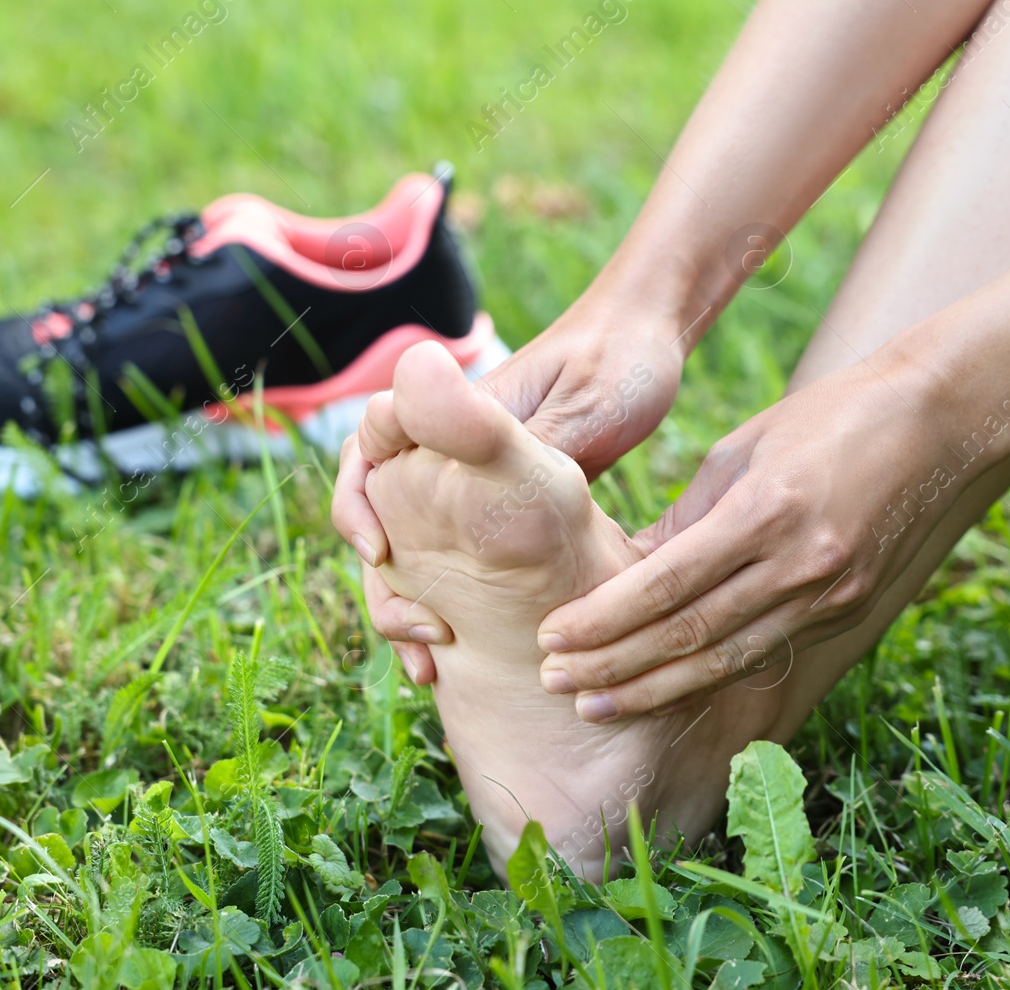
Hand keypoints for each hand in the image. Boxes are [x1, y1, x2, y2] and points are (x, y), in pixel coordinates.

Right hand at [330, 291, 685, 683]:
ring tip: (432, 669)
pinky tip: (473, 651)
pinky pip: (463, 562)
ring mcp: (476, 485)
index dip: (358, 507)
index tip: (382, 551)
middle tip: (422, 641)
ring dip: (413, 607)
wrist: (651, 340)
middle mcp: (454, 454)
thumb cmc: (618, 360)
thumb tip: (484, 503)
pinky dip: (457, 606)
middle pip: (381, 519)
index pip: (367, 457)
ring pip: (418, 551)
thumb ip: (535, 449)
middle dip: (384, 588)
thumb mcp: (583, 407)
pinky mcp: (508, 510)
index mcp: (458, 419)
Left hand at [535, 351, 985, 720]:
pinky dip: (708, 678)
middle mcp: (801, 564)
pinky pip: (763, 652)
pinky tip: (664, 691)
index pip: (667, 584)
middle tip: (554, 683)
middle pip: (690, 634)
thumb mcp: (742, 451)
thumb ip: (687, 519)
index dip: (604, 619)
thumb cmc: (826, 418)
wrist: (937, 421)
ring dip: (653, 689)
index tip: (552, 637)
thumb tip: (625, 576)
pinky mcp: (847, 606)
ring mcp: (829, 593)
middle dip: (616, 665)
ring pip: (726, 660)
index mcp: (767, 511)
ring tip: (594, 704)